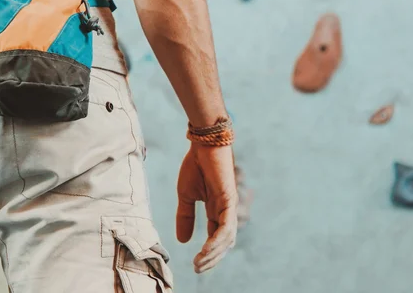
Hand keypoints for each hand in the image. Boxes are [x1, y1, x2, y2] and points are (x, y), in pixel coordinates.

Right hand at [176, 144, 237, 272]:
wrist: (203, 143)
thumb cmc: (196, 165)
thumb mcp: (185, 195)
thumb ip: (186, 217)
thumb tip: (183, 241)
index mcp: (216, 210)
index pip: (217, 237)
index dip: (208, 253)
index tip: (195, 265)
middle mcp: (225, 210)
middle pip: (224, 242)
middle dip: (212, 258)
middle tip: (198, 269)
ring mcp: (229, 206)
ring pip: (227, 238)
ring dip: (214, 253)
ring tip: (200, 262)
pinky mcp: (229, 200)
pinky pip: (226, 226)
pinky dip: (217, 241)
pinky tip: (205, 250)